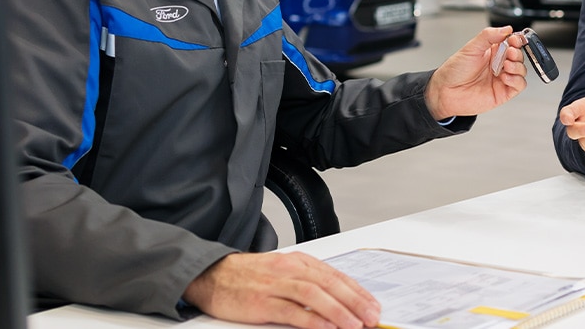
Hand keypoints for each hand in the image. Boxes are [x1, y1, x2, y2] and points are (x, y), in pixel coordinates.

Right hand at [183, 251, 379, 328]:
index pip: (335, 276)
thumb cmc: (248, 276)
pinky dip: (311, 319)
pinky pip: (291, 311)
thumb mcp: (282, 272)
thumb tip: (337, 301)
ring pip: (314, 295)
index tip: (373, 305)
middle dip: (355, 301)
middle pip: (330, 283)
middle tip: (372, 317)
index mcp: (298, 261)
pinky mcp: (261, 302)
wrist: (211, 275)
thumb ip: (307, 282)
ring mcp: (276, 284)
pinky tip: (326, 327)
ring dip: (339, 310)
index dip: (357, 291)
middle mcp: (290, 269)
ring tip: (356, 325)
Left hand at [424, 27, 527, 120]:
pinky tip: (505, 77)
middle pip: (519, 56)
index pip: (511, 42)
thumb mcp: (471, 48)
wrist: (445, 92)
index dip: (516, 40)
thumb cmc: (454, 71)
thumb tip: (506, 29)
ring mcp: (501, 78)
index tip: (514, 39)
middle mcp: (498, 64)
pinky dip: (517, 80)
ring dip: (518, 66)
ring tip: (506, 65)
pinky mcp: (503, 92)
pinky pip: (519, 85)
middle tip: (510, 52)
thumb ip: (488, 36)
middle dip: (517, 53)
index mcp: (492, 51)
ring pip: (522, 70)